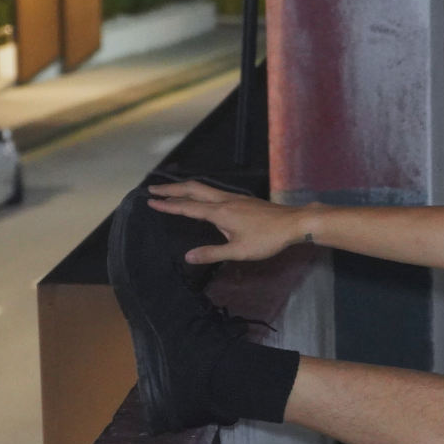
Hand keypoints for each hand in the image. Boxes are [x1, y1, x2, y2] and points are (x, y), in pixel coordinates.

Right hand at [146, 180, 310, 263]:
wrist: (294, 223)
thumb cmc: (267, 239)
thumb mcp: (239, 251)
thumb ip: (212, 253)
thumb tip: (187, 256)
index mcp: (220, 212)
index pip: (188, 207)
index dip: (168, 205)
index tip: (150, 201)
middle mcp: (224, 200)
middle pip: (193, 190)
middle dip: (171, 189)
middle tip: (152, 190)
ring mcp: (234, 197)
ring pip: (204, 187)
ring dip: (185, 188)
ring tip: (171, 190)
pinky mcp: (242, 199)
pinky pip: (213, 191)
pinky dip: (199, 191)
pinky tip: (201, 198)